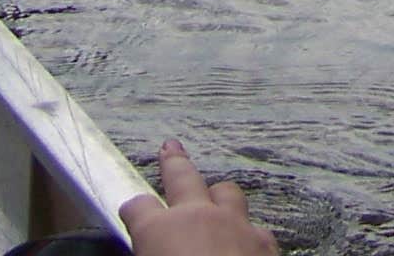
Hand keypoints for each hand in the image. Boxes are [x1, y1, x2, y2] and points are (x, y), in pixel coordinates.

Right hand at [119, 143, 271, 254]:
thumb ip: (147, 251)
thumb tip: (150, 250)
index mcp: (160, 230)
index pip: (137, 206)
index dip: (131, 209)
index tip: (130, 210)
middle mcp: (197, 217)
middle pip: (182, 177)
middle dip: (173, 163)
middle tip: (170, 148)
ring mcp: (235, 225)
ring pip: (226, 193)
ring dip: (216, 195)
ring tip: (212, 193)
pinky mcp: (264, 242)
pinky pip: (255, 226)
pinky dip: (246, 230)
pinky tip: (244, 237)